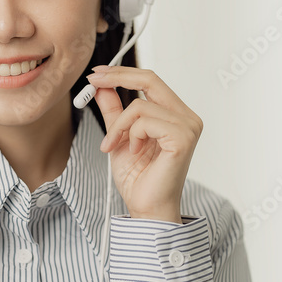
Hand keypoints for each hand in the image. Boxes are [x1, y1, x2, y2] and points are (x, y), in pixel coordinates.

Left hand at [85, 66, 202, 222]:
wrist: (146, 207)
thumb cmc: (138, 178)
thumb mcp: (119, 136)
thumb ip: (114, 111)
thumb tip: (101, 86)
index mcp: (176, 115)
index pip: (151, 81)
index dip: (122, 73)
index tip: (97, 74)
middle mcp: (187, 117)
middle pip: (150, 80)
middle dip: (117, 77)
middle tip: (93, 82)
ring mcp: (188, 127)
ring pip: (140, 106)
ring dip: (118, 126)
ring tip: (115, 146)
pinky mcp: (182, 138)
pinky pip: (145, 121)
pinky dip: (131, 136)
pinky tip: (134, 152)